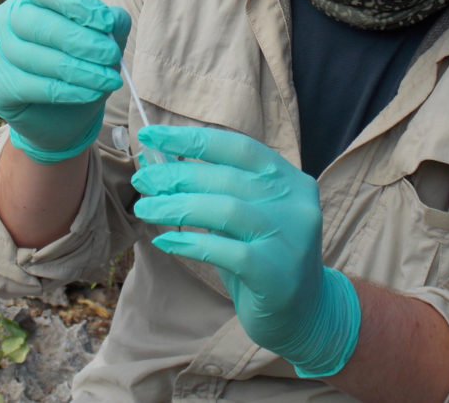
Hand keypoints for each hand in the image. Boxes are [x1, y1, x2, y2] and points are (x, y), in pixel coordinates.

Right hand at [0, 0, 130, 163]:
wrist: (59, 115)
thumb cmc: (80, 64)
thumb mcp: (103, 41)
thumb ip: (113, 25)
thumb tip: (115, 19)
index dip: (78, 3)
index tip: (107, 23)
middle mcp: (6, 18)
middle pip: (40, 24)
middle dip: (82, 42)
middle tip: (112, 55)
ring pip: (37, 58)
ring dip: (80, 70)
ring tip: (109, 80)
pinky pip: (33, 86)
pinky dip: (68, 91)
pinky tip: (92, 93)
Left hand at [131, 125, 359, 377]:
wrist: (306, 315)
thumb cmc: (264, 259)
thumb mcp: (245, 217)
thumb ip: (214, 191)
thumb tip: (159, 164)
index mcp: (289, 180)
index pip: (237, 146)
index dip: (192, 138)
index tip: (151, 134)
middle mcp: (295, 203)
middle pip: (226, 177)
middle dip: (177, 175)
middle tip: (143, 181)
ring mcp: (289, 237)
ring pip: (225, 209)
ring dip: (177, 206)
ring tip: (145, 209)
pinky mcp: (276, 273)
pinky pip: (224, 251)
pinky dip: (189, 244)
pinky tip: (164, 241)